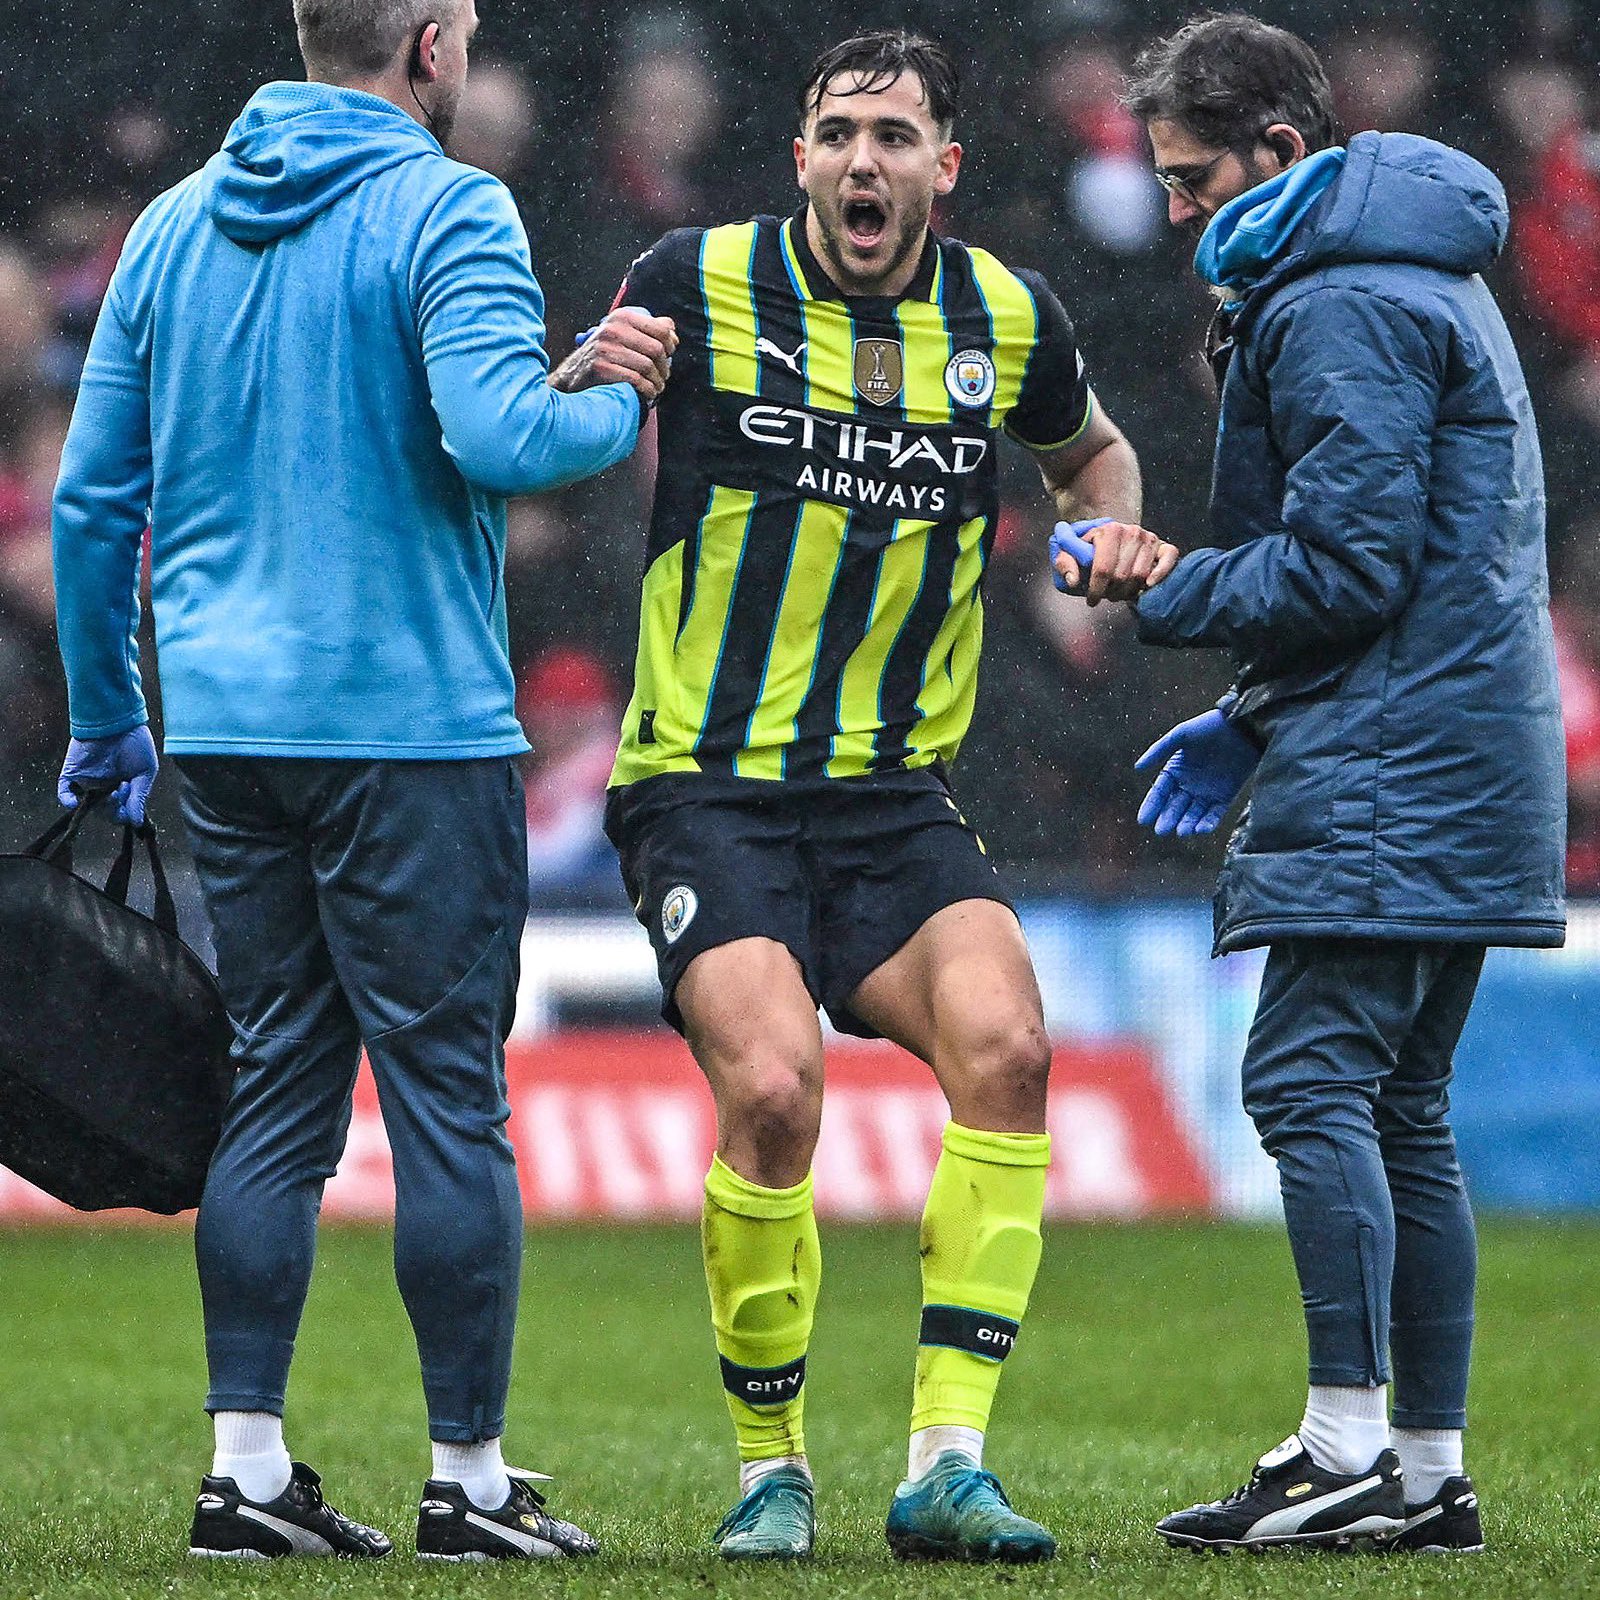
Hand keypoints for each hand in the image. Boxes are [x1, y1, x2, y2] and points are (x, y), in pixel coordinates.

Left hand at [57, 726, 158, 826]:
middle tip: (124, 789)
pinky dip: (68, 800)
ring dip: (101, 805)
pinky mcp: (72, 773)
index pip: (121, 812)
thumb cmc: (135, 742)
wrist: (117, 720)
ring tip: (113, 791)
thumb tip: (137, 822)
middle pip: (105, 812)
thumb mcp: (145, 772)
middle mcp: (104, 787)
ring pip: (89, 805)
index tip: (132, 803)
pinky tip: (75, 803)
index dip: (126, 813)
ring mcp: (87, 781)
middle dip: (116, 808)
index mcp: (123, 788)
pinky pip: (65, 792)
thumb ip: (139, 796)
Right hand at [550, 305, 677, 405]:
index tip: (669, 355)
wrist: (573, 374)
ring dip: (657, 382)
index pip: (661, 330)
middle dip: (664, 368)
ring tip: (656, 388)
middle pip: (656, 350)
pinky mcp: (601, 368)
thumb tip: (671, 330)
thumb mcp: (623, 333)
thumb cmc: (604, 355)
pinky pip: (635, 380)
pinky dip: (646, 390)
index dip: (670, 345)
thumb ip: (648, 328)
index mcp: (622, 317)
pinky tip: (647, 393)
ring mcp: (606, 348)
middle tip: (663, 377)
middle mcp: (613, 329)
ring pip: (647, 366)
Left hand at [1052, 519, 1179, 604]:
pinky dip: (1158, 576)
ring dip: (1128, 591)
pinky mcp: (1164, 546)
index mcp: (1107, 529)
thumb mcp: (1068, 554)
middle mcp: (1130, 530)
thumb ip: (1063, 563)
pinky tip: (1147, 585)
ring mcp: (1149, 538)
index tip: (1091, 600)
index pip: (1102, 569)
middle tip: (1105, 594)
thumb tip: (1073, 580)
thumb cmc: (1089, 551)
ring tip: (1118, 591)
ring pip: (1140, 576)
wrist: (1113, 539)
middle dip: (1111, 592)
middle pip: (1121, 576)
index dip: (1095, 590)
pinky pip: (1168, 561)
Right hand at [1134, 709, 1258, 836]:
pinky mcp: (1226, 796)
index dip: (1151, 806)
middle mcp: (1189, 784)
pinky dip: (1208, 822)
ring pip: (1194, 813)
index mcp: (1175, 770)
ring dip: (1187, 824)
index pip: (1159, 792)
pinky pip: (1215, 813)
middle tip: (1162, 831)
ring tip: (1182, 832)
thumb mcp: (1181, 734)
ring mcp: (1207, 791)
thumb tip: (1137, 768)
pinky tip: (1201, 829)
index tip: (1143, 820)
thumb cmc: (1210, 726)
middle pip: (1175, 807)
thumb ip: (1159, 750)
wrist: (1244, 726)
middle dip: (1168, 819)